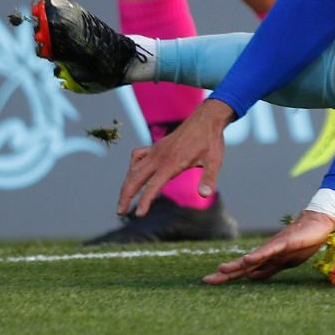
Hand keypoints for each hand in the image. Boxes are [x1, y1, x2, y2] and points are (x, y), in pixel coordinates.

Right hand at [117, 99, 233, 216]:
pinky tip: (134, 175)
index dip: (145, 201)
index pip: (153, 186)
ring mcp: (156, 151)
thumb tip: (205, 194)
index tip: (138, 214)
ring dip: (126, 185)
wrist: (206, 119)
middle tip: (120, 213)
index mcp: (172, 163)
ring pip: (134, 169)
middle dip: (125, 196)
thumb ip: (209, 177)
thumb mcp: (214, 160)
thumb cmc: (211, 140)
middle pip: (135, 178)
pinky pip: (137, 156)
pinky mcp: (156, 147)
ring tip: (123, 201)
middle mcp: (159, 157)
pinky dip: (132, 167)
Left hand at [203, 210, 334, 284]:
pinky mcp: (284, 242)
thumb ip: (268, 269)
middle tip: (206, 281)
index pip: (243, 270)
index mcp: (265, 259)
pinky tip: (247, 260)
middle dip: (225, 274)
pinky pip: (268, 251)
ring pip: (252, 258)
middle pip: (242, 265)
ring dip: (236, 265)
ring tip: (221, 270)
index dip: (227, 276)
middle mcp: (266, 252)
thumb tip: (252, 277)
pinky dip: (257, 256)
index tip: (210, 281)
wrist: (318, 224)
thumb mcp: (284, 262)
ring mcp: (274, 247)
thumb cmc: (302, 242)